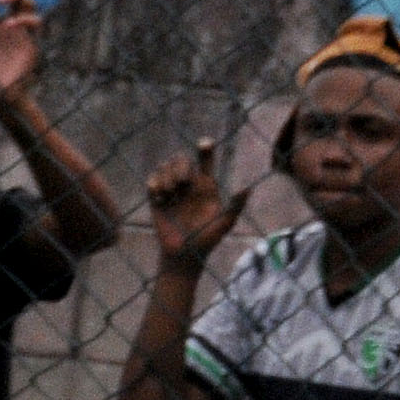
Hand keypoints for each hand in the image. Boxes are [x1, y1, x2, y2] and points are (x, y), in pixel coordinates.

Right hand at [145, 150, 237, 270]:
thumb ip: (236, 206)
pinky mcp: (155, 199)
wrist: (183, 256)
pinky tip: (160, 199)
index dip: (205, 148)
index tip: (205, 143)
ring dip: (167, 177)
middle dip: (181, 167)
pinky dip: (155, 185)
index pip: (205, 160)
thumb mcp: (224, 224)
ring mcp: (171, 191)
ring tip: (170, 195)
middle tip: (183, 184)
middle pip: (181, 159)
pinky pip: (151, 180)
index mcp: (206, 186)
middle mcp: (188, 185)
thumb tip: (247, 188)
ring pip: (165, 166)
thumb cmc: (206, 241)